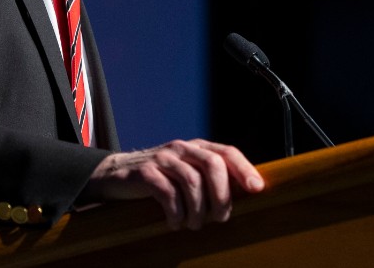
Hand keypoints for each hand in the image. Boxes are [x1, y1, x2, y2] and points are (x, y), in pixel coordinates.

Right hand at [77, 139, 263, 230]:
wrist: (116, 175)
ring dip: (197, 210)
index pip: (226, 152)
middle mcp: (181, 149)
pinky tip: (174, 222)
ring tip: (194, 225)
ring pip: (191, 181)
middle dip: (221, 195)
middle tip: (219, 218)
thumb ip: (210, 178)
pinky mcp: (144, 172)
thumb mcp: (186, 173)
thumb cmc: (160, 180)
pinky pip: (167, 192)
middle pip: (212, 164)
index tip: (257, 189)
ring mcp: (162, 158)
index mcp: (196, 148)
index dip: (244, 169)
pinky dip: (175, 212)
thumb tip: (246, 195)